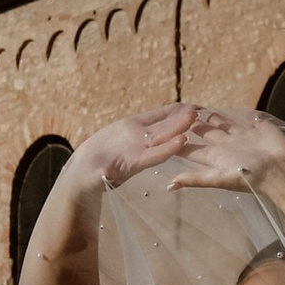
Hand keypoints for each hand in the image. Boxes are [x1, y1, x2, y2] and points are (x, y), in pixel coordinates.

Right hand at [75, 104, 202, 188]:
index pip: (153, 156)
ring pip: (162, 127)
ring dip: (179, 118)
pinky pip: (153, 118)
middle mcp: (140, 150)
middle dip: (179, 127)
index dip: (168, 148)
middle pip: (163, 138)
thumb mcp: (94, 178)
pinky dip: (167, 112)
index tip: (183, 141)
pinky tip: (181, 105)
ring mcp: (138, 139)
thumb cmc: (89, 179)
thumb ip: (101, 176)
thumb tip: (104, 175)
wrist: (86, 171)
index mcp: (132, 163)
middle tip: (197, 117)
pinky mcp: (133, 127)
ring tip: (196, 108)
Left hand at [155, 104, 284, 208]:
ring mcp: (241, 137)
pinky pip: (242, 120)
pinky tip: (229, 108)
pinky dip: (234, 116)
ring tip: (195, 109)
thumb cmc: (250, 177)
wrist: (280, 170)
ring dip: (209, 118)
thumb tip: (169, 186)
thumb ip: (196, 179)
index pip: (191, 150)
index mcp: (215, 158)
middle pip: (204, 135)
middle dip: (191, 125)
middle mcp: (226, 147)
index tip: (162, 134)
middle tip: (175, 114)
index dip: (177, 142)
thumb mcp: (219, 179)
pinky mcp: (255, 128)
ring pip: (221, 125)